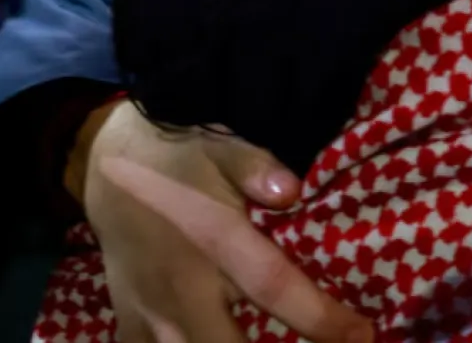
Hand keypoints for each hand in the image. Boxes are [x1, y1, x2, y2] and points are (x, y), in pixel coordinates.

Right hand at [82, 101, 372, 342]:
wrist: (108, 165)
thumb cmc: (180, 157)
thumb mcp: (221, 147)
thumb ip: (256, 168)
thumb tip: (292, 191)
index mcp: (213, 241)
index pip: (273, 287)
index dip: (320, 318)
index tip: (362, 335)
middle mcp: (180, 287)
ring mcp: (149, 312)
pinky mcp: (129, 322)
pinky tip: (206, 337)